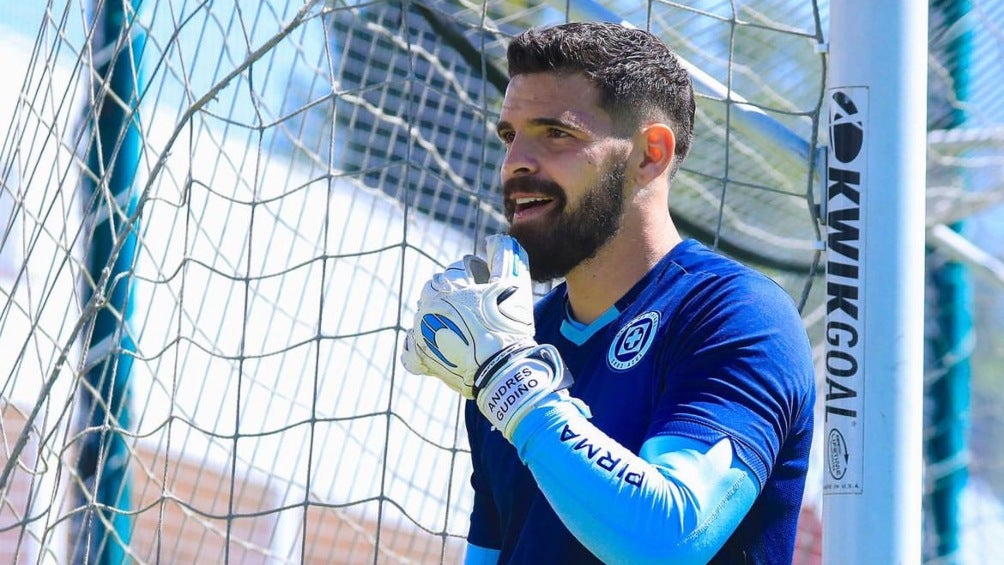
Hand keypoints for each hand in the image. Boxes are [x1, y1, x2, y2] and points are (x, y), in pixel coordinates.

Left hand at [401, 234, 535, 397]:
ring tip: (462, 326)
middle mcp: (429, 305)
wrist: (502, 370)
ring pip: (424, 314)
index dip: (477, 274)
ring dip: (439, 315)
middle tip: (476, 306)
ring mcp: (422, 332)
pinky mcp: (420, 357)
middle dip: (454, 292)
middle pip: (437, 288)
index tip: (489, 285)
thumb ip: (505, 256)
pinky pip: (410, 349)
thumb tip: (494, 239)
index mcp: (450, 285)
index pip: (459, 268)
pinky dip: (420, 347)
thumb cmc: (509, 325)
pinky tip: (436, 347)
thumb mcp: (514, 284)